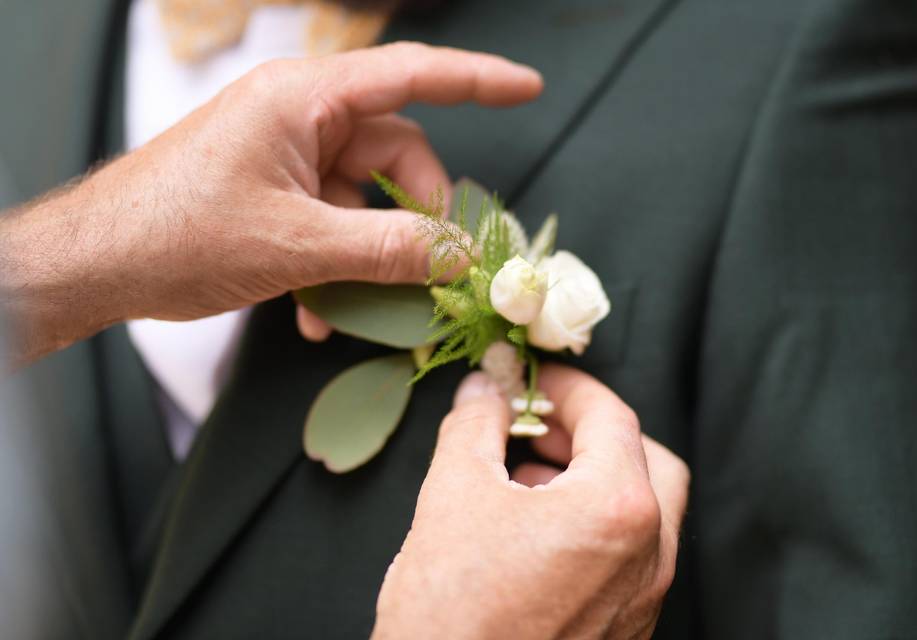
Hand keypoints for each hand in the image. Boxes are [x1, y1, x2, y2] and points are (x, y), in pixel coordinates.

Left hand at [0, 43, 541, 364]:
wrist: (95, 264)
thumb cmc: (179, 234)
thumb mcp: (297, 244)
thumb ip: (387, 249)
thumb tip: (459, 256)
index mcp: (304, 99)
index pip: (410, 75)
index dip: (476, 78)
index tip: (528, 87)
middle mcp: (301, 118)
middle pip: (395, 153)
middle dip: (417, 215)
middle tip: (433, 270)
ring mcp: (286, 157)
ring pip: (365, 198)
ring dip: (372, 257)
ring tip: (355, 308)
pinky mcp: (274, 193)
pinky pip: (332, 222)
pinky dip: (337, 265)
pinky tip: (318, 315)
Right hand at [373, 365, 689, 639]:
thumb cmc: (453, 613)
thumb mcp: (454, 493)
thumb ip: (476, 423)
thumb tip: (486, 387)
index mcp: (618, 509)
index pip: (610, 416)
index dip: (566, 386)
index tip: (531, 378)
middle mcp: (648, 556)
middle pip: (646, 459)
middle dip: (592, 431)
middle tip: (538, 424)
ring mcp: (642, 600)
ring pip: (642, 511)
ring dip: (591, 477)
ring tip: (524, 474)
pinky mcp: (624, 631)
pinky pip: (628, 558)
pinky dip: (593, 524)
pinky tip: (534, 528)